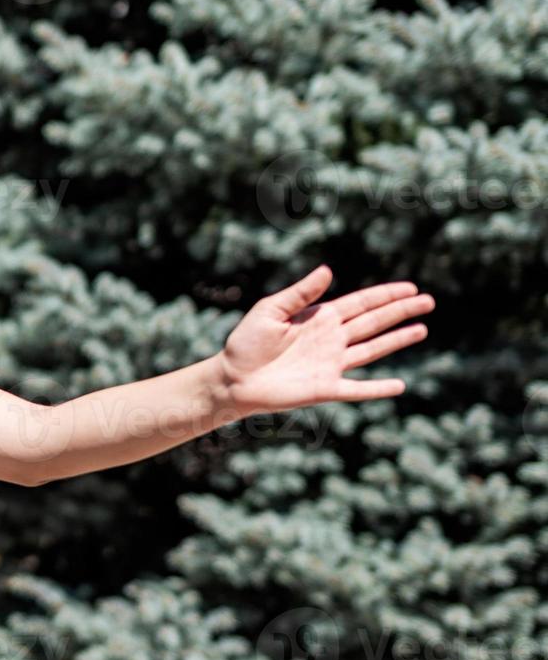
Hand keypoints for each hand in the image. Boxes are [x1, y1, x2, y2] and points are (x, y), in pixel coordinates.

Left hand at [217, 265, 434, 417]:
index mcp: (320, 318)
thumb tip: (328, 270)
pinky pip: (357, 389)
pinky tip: (399, 386)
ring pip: (372, 349)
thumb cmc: (246, 343)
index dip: (385, 295)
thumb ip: (299, 293)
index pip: (361, 303)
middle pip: (374, 322)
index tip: (410, 287)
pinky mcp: (324, 388)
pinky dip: (377, 389)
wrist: (232, 379)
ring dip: (397, 340)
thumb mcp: (270, 311)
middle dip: (400, 311)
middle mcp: (330, 339)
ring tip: (422, 330)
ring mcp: (330, 364)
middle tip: (428, 301)